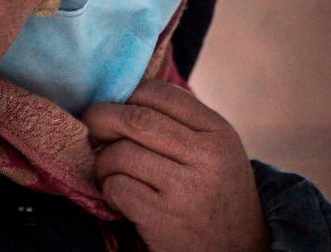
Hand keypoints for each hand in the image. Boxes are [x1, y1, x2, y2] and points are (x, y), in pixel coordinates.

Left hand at [82, 80, 269, 251]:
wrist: (240, 250)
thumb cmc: (216, 193)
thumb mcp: (216, 151)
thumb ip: (182, 123)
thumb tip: (123, 96)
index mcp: (218, 132)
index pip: (160, 93)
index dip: (127, 95)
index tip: (115, 106)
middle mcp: (207, 156)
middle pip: (135, 119)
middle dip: (102, 119)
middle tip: (90, 127)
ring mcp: (187, 188)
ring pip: (121, 154)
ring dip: (103, 162)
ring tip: (107, 171)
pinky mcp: (165, 218)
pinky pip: (118, 188)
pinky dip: (109, 191)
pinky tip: (120, 198)